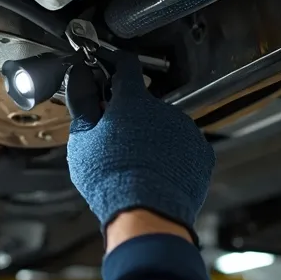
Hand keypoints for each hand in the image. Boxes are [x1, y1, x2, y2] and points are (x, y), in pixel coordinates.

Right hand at [65, 52, 214, 237]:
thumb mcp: (82, 139)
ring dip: (151, 135)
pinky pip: (182, 146)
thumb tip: (79, 77)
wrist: (145, 213)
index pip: (126, 66)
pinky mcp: (201, 152)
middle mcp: (164, 109)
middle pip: (144, 103)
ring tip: (135, 162)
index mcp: (133, 101)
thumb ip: (82, 102)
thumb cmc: (110, 179)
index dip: (115, 67)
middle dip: (130, 116)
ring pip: (164, 125)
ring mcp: (185, 130)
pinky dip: (171, 154)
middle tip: (114, 139)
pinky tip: (154, 170)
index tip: (110, 71)